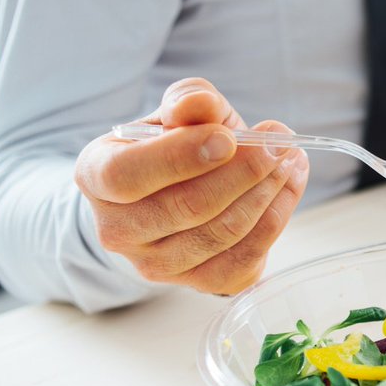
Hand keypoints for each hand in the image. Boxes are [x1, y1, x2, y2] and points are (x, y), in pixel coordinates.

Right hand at [75, 77, 309, 294]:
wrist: (175, 196)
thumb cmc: (174, 147)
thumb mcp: (177, 114)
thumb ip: (189, 102)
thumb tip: (201, 103)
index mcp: (96, 176)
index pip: (127, 174)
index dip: (181, 156)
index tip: (229, 137)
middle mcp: (117, 230)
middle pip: (187, 207)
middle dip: (243, 172)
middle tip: (278, 143)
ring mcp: (155, 265)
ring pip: (222, 232)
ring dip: (266, 193)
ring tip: (289, 159)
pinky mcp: (197, 283)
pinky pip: (245, 257)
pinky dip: (275, 218)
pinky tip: (288, 187)